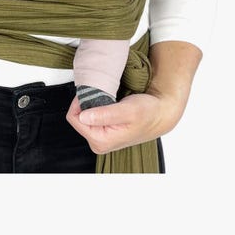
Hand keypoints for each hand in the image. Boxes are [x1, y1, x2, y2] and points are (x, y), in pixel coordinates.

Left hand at [65, 90, 184, 154]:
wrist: (160, 113)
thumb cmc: (148, 112)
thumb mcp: (127, 111)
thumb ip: (105, 115)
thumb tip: (83, 116)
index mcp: (100, 141)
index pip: (74, 118)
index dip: (80, 101)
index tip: (93, 91)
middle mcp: (98, 142)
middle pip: (77, 117)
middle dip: (87, 102)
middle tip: (104, 94)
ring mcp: (100, 138)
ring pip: (84, 115)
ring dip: (93, 103)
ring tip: (109, 99)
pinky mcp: (103, 131)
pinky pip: (92, 115)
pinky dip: (97, 105)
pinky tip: (110, 102)